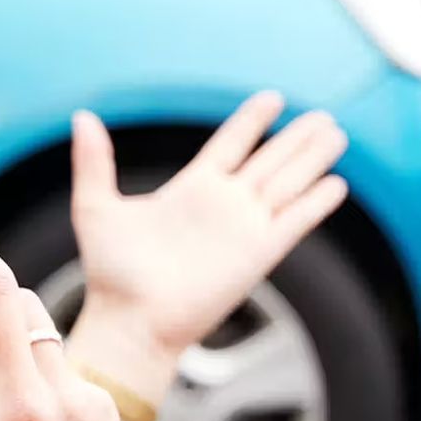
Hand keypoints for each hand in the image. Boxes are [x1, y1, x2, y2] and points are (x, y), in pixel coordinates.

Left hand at [66, 93, 347, 403]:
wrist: (130, 322)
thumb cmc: (110, 274)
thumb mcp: (96, 207)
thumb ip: (94, 162)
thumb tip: (83, 116)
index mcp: (190, 189)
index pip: (230, 144)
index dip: (252, 121)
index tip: (273, 98)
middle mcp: (223, 205)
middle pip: (270, 161)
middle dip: (297, 138)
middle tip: (323, 115)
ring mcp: (243, 229)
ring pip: (288, 184)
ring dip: (313, 160)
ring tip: (336, 134)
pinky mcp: (258, 255)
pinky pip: (294, 222)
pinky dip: (316, 203)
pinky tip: (337, 184)